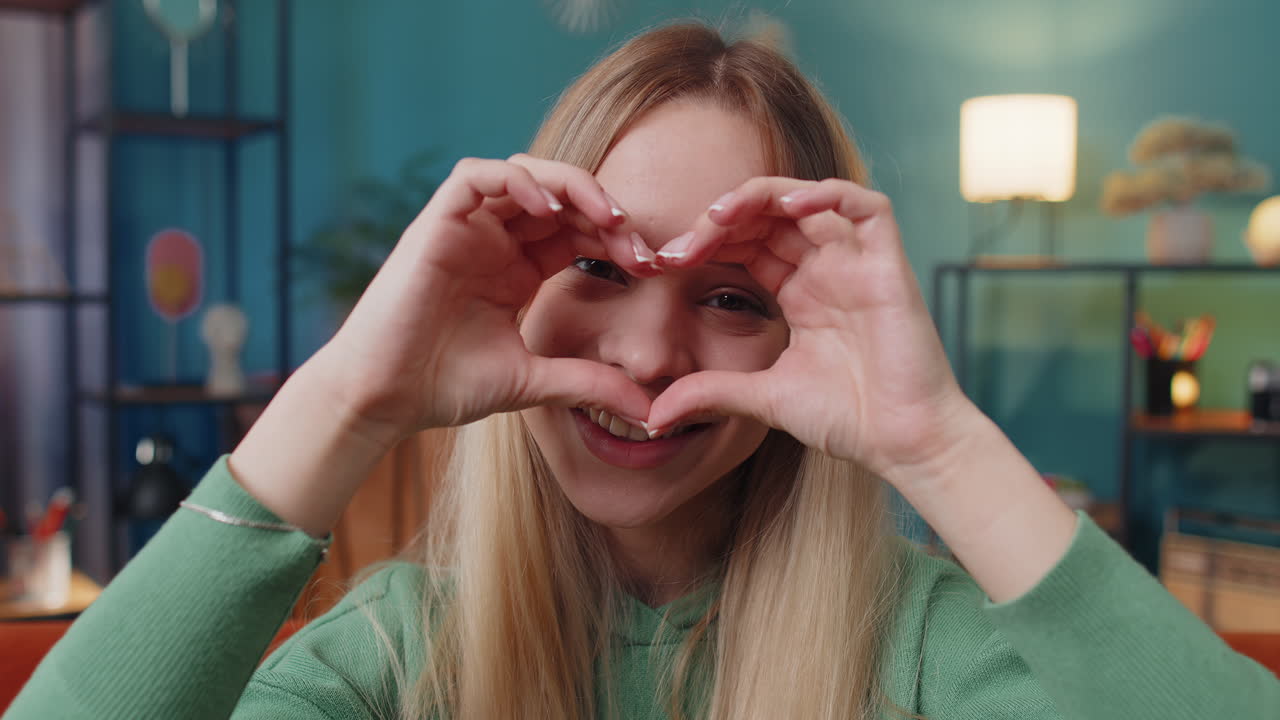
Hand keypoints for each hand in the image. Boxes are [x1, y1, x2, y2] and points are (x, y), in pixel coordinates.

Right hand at [315, 155, 658, 440]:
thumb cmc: (446, 387)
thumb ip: (589, 384)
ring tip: (606, 217)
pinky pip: (475, 176)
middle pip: (560, 196)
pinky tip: (548, 208)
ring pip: (523, 173)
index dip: (617, 240)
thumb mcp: (535, 382)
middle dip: (605, 211)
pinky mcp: (435, 223)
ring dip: (570, 185)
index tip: (652, 267)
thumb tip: (651, 411)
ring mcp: (465, 229)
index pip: (578, 232)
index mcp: (519, 269)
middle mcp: (495, 241)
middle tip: (637, 243)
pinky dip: (514, 180)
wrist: (384, 398)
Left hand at [646, 177, 976, 480]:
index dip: (706, 242)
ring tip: (718, 216)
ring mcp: (859, 263)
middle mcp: (828, 269)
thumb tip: (651, 414)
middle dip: (720, 222)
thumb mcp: (761, 399)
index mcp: (800, 292)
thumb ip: (710, 393)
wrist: (903, 444)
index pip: (747, 243)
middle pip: (769, 215)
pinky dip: (829, 193)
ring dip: (760, 197)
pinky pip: (867, 206)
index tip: (663, 263)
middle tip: (677, 247)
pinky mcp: (890, 265)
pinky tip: (789, 204)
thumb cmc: (847, 420)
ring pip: (808, 199)